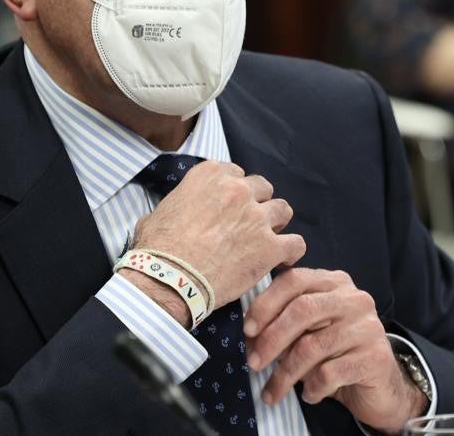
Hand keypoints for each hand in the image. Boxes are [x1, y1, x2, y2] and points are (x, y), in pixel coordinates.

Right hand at [130, 162, 305, 317]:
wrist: (169, 279)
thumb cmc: (158, 249)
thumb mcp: (157, 213)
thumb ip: (176, 205)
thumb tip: (171, 215)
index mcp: (211, 176)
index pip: (236, 174)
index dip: (235, 192)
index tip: (230, 207)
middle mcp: (238, 190)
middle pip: (262, 189)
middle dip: (257, 205)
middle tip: (247, 225)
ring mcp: (257, 218)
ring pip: (283, 210)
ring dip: (276, 223)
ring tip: (266, 239)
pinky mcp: (270, 247)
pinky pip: (296, 243)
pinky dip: (292, 252)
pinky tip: (283, 260)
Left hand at [244, 268, 427, 432]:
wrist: (382, 387)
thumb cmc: (338, 355)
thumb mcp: (311, 332)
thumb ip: (287, 323)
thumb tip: (250, 335)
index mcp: (335, 283)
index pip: (294, 280)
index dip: (266, 304)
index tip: (247, 329)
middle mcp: (354, 299)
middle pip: (302, 310)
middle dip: (271, 339)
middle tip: (253, 362)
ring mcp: (368, 326)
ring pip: (313, 346)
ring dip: (285, 373)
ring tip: (273, 391)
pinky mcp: (375, 357)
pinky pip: (329, 372)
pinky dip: (312, 387)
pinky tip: (310, 394)